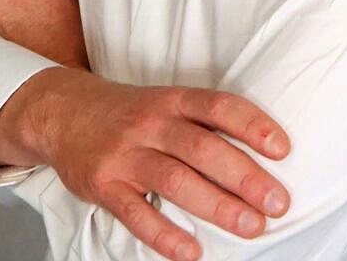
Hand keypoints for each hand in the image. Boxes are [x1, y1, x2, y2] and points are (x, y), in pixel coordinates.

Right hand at [28, 69, 290, 260]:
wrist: (63, 111)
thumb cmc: (130, 113)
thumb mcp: (165, 102)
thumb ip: (202, 122)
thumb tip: (258, 151)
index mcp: (172, 100)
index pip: (218, 106)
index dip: (252, 125)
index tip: (283, 149)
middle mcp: (151, 123)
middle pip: (202, 148)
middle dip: (244, 175)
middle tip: (278, 201)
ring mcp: (126, 154)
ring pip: (175, 180)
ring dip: (217, 205)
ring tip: (251, 226)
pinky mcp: (104, 185)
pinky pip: (136, 213)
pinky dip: (165, 234)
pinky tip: (191, 252)